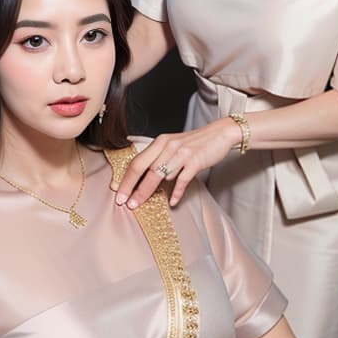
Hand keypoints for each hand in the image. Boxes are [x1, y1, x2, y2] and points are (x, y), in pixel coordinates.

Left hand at [112, 118, 238, 207]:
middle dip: (130, 187)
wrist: (220, 133)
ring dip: (146, 192)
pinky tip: (172, 202)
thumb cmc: (196, 143)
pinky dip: (176, 192)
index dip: (125, 178)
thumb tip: (146, 178)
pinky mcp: (195, 161)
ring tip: (138, 204)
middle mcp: (167, 146)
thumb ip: (160, 159)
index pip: (137, 161)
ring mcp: (181, 153)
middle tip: (123, 202)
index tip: (117, 192)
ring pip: (159, 175)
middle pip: (143, 168)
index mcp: (160, 143)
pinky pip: (182, 180)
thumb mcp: (174, 146)